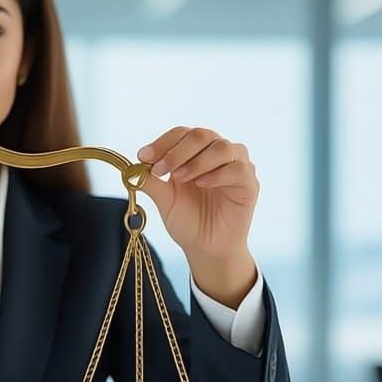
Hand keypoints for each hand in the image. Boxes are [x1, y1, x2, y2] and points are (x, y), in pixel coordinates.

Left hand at [136, 127, 259, 305]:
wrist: (206, 248)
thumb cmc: (187, 221)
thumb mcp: (164, 199)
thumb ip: (150, 181)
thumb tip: (131, 166)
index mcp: (195, 153)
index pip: (181, 134)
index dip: (162, 142)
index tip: (143, 156)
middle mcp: (217, 154)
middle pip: (201, 135)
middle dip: (177, 151)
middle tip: (160, 169)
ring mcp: (236, 166)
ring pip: (221, 147)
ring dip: (196, 161)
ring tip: (179, 178)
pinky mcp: (249, 183)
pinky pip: (238, 168)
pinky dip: (217, 173)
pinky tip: (201, 184)